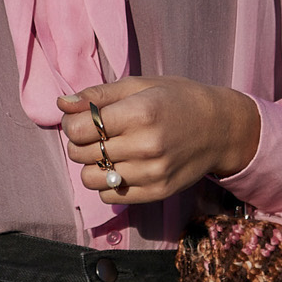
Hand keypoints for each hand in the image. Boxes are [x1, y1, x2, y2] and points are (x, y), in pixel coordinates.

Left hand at [56, 77, 261, 204]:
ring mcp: (152, 173)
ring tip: (109, 152)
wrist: (220, 129)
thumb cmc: (177, 100)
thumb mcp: (140, 86)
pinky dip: (107, 183)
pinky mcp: (157, 192)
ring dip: (92, 166)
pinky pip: (109, 196)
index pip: (78, 129)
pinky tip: (122, 167)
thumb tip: (61, 104)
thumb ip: (98, 95)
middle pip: (80, 154)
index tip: (83, 119)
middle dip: (80, 143)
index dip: (73, 123)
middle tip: (97, 135)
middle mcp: (146, 146)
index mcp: (140, 113)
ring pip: (90, 179)